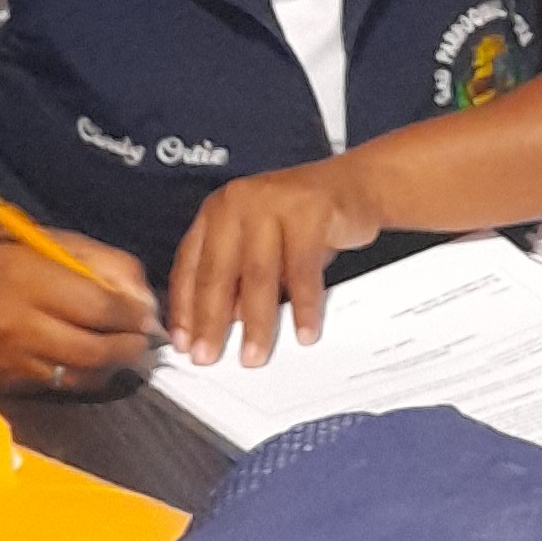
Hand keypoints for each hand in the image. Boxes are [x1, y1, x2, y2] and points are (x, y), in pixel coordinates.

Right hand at [0, 225, 159, 398]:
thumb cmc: (0, 256)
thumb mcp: (52, 242)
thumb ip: (104, 265)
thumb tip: (145, 304)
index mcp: (25, 278)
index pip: (99, 308)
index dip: (133, 316)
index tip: (147, 315)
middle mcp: (13, 324)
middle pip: (93, 350)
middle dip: (129, 347)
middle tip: (143, 340)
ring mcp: (5, 360)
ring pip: (79, 376)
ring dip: (109, 366)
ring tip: (120, 349)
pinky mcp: (0, 383)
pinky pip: (56, 385)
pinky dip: (79, 373)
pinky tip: (85, 357)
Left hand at [167, 156, 386, 367]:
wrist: (358, 184)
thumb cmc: (306, 218)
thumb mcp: (264, 246)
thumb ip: (240, 279)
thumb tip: (226, 323)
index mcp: (218, 212)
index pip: (190, 266)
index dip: (184, 309)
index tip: (183, 342)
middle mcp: (238, 204)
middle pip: (218, 272)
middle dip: (212, 322)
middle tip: (208, 356)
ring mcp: (272, 203)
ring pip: (258, 275)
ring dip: (257, 322)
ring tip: (255, 353)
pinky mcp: (308, 211)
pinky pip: (302, 270)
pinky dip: (303, 306)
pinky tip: (303, 331)